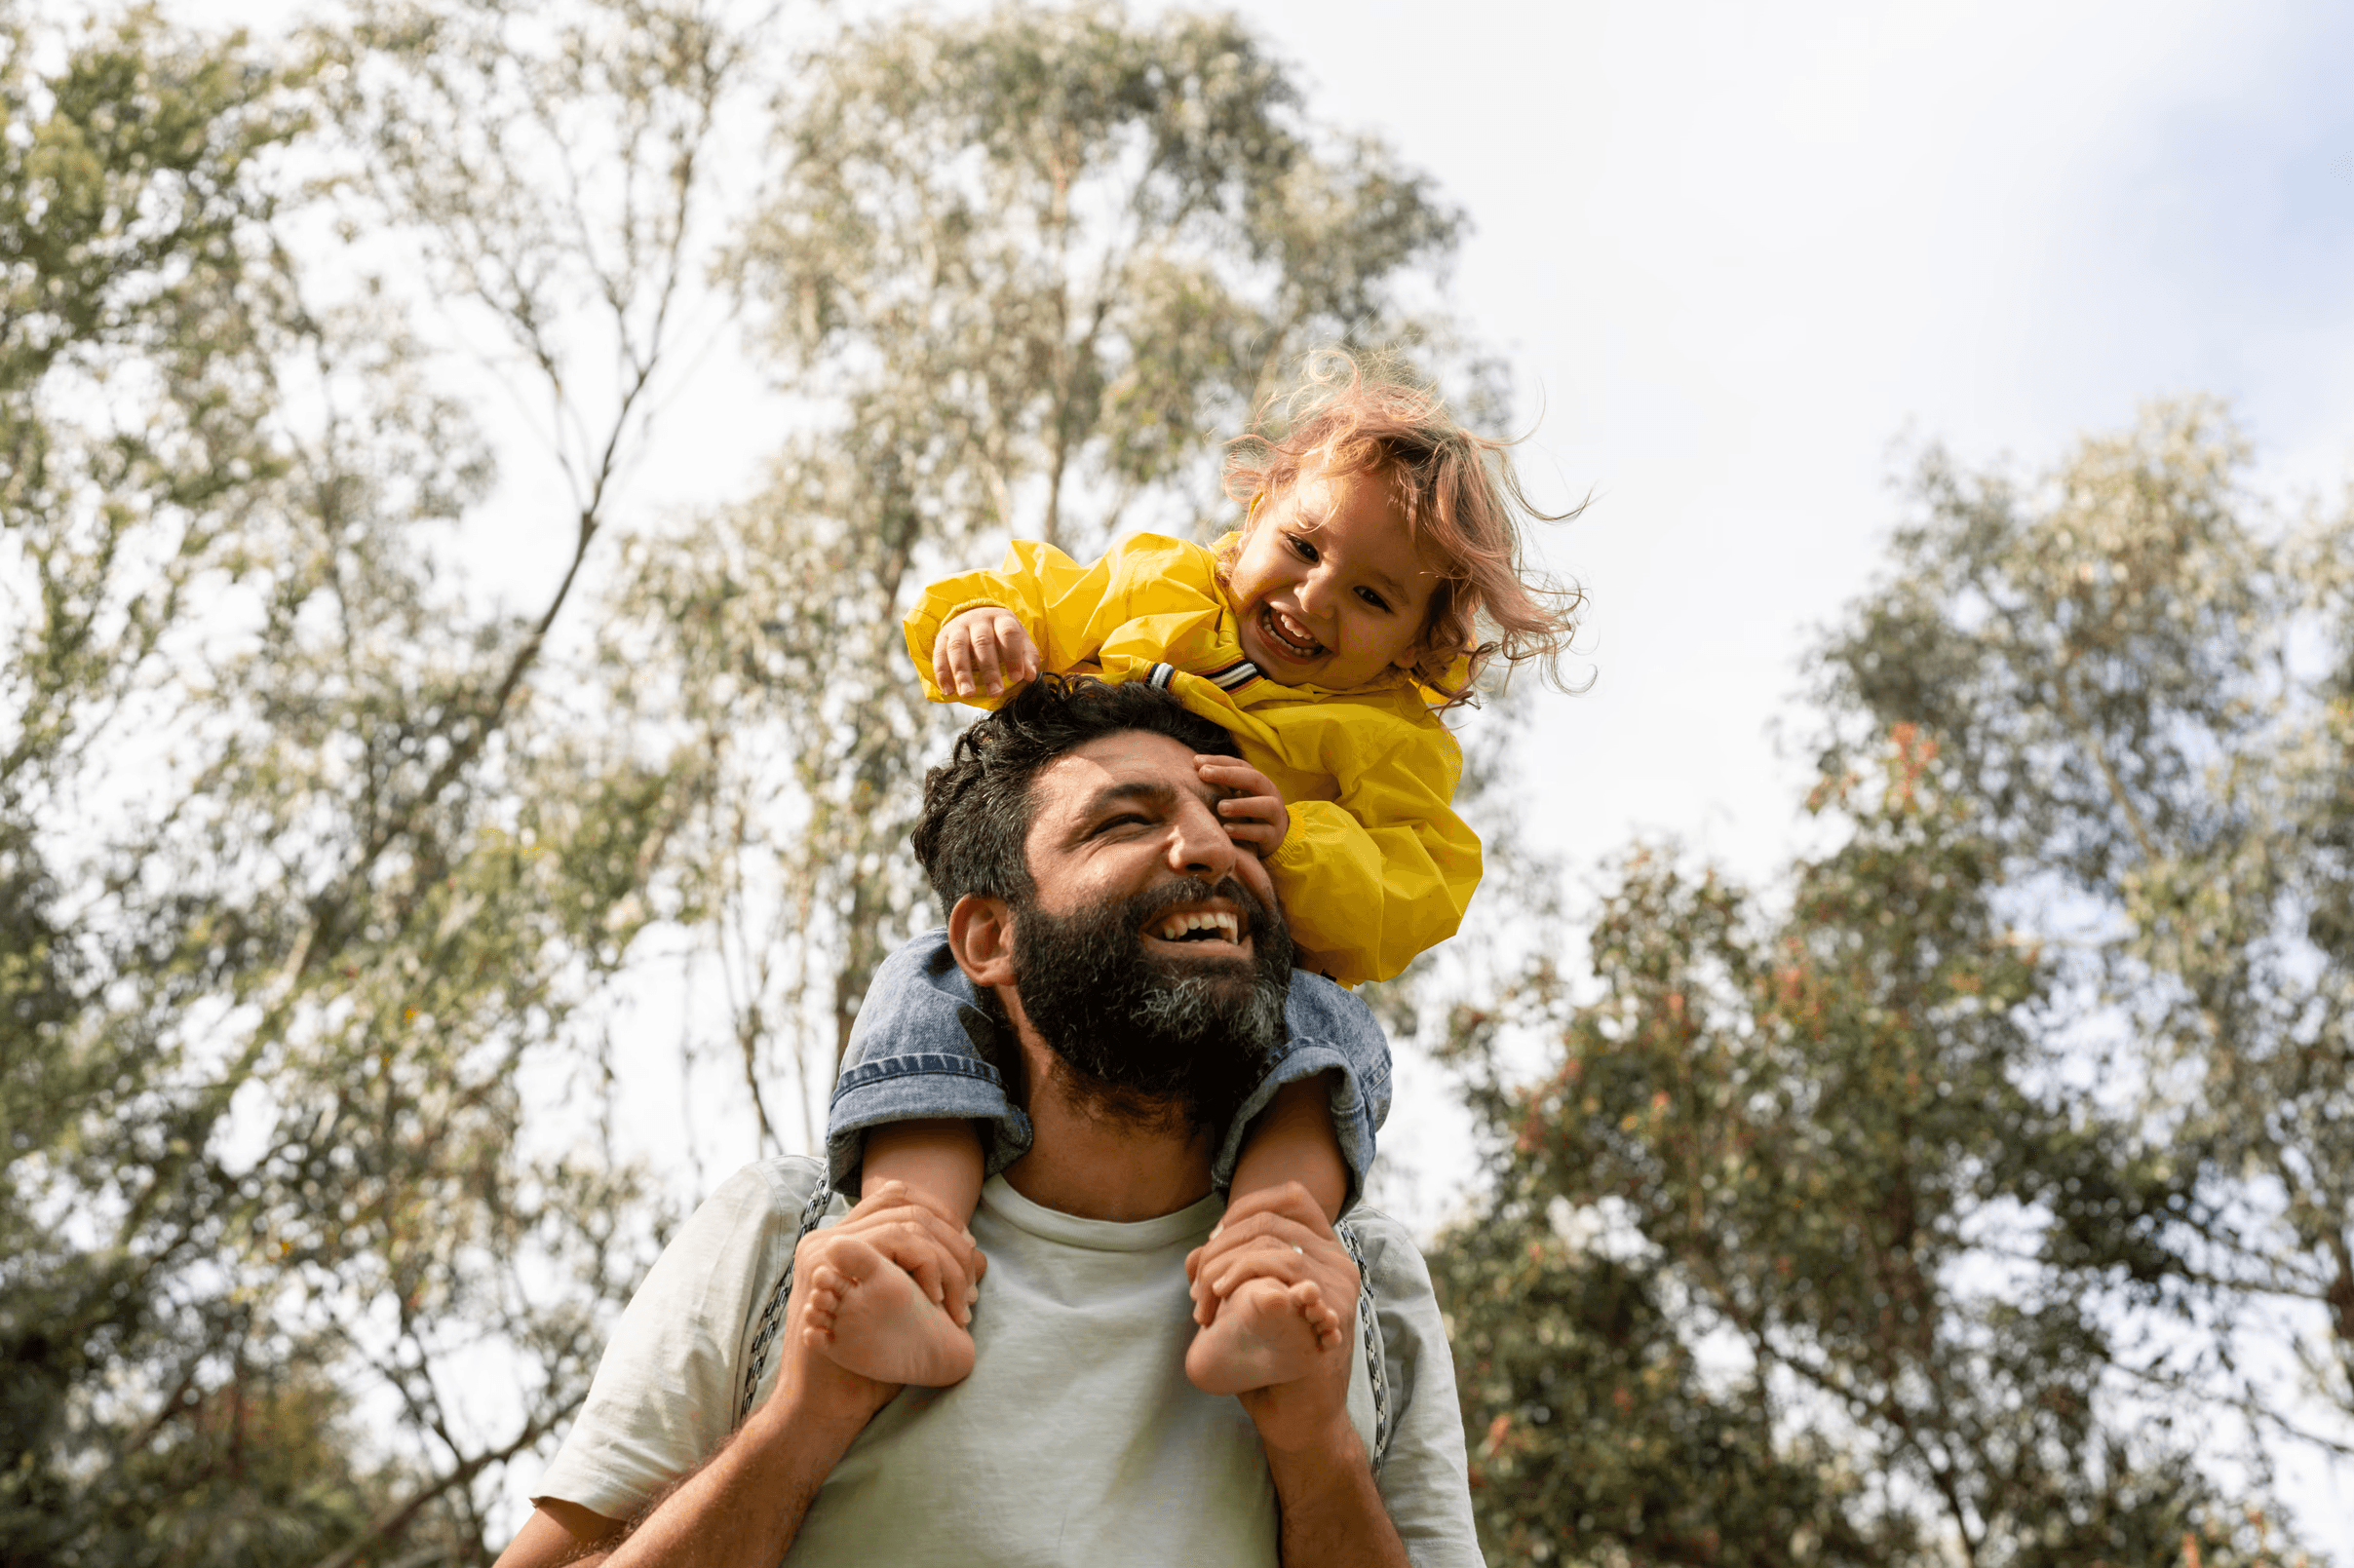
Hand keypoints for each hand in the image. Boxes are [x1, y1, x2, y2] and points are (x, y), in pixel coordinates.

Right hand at [771, 1181, 987, 1423]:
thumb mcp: (905, 1311)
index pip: (894, 1195)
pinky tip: (939, 1299)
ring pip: (908, 1222)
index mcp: (841, 1241)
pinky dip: (929, 1263)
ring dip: (948, 1258)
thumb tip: (980, 1257)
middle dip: (954, 1241)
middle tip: (974, 1284)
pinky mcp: (829, 1265)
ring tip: (961, 1300)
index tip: (968, 1246)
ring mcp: (825, 1248)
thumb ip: (930, 1278)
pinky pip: (896, 1239)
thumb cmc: (869, 1364)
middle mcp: (829, 1237)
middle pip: (908, 1205)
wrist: (828, 1403)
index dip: (940, 1212)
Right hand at [935, 607, 1039, 697]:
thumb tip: (1030, 676)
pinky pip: (939, 655)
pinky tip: (949, 691)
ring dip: (962, 673)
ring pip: (957, 648)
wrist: (975, 617)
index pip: (1008, 633)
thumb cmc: (1002, 635)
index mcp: (1001, 619)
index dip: (1013, 656)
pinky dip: (942, 674)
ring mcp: (958, 627)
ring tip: (968, 694)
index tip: (1016, 678)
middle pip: (982, 642)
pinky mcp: (942, 637)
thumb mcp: (1019, 641)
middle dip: (989, 669)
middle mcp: (978, 620)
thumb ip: (1027, 658)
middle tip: (996, 692)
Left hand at [1183, 1182, 1357, 1452]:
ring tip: (1206, 1306)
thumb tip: (1194, 1258)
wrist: (1298, 1417)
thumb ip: (1225, 1272)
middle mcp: (1339, 1260)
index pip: (1291, 1195)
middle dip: (1218, 1250)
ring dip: (1223, 1269)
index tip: (1212, 1242)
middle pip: (1267, 1222)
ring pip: (1270, 1245)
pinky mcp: (1334, 1314)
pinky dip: (1246, 1279)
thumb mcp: (1243, 1305)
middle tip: (1198, 1293)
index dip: (1242, 1208)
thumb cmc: (1269, 1360)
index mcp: (1324, 1249)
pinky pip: (1289, 1276)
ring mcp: (1340, 1286)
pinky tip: (1225, 1301)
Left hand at [1196, 756, 1288, 857]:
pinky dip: (1244, 831)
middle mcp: (1270, 795)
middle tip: (1203, 773)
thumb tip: (1194, 767)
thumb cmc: (1247, 814)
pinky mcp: (1273, 838)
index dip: (1219, 762)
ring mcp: (1275, 816)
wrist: (1274, 838)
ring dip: (1242, 805)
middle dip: (1228, 775)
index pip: (1241, 766)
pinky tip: (1226, 830)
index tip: (1196, 761)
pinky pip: (1262, 833)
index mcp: (1259, 782)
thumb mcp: (1237, 796)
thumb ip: (1220, 784)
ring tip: (1220, 807)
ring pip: (1266, 806)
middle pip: (1254, 779)